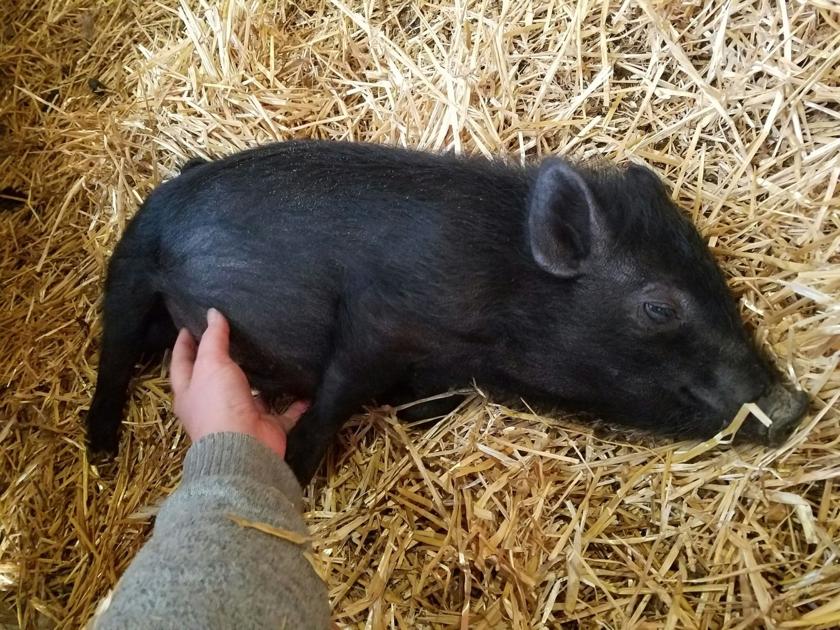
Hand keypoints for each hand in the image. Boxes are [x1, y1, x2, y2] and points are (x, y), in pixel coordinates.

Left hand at [170, 308, 306, 458]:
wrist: (243, 450)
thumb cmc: (218, 405)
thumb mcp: (211, 365)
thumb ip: (213, 339)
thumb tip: (212, 313)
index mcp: (190, 393)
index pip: (182, 363)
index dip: (184, 344)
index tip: (189, 325)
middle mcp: (213, 406)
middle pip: (215, 379)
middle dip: (221, 361)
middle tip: (232, 335)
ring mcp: (240, 418)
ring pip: (251, 396)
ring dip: (260, 382)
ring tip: (269, 359)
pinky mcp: (265, 428)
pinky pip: (283, 414)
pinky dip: (295, 404)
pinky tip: (305, 390)